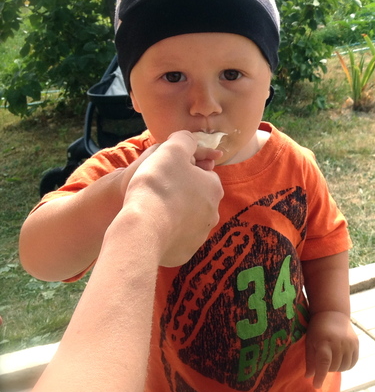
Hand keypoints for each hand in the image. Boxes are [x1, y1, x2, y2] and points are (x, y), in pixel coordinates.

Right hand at [122, 131, 223, 266]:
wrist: (143, 226)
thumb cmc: (158, 184)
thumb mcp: (171, 149)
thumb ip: (184, 139)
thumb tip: (188, 139)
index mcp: (214, 188)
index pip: (203, 174)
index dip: (184, 170)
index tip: (167, 172)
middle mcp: (213, 213)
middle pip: (196, 198)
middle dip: (181, 193)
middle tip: (158, 190)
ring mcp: (200, 235)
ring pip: (187, 220)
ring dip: (174, 214)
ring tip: (153, 209)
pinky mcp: (185, 253)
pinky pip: (176, 240)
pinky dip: (167, 234)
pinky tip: (152, 228)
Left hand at [304, 311, 358, 388]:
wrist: (332, 313)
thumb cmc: (317, 329)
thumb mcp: (310, 343)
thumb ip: (310, 360)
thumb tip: (308, 377)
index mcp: (324, 342)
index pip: (324, 362)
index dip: (320, 375)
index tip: (316, 385)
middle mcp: (338, 342)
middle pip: (334, 367)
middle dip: (327, 369)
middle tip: (322, 361)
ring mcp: (349, 343)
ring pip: (344, 367)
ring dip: (337, 368)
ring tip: (331, 360)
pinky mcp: (356, 343)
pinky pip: (352, 362)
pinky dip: (346, 365)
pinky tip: (340, 359)